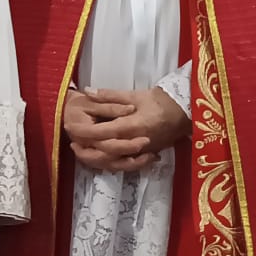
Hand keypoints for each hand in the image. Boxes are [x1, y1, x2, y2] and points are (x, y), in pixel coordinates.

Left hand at [65, 85, 186, 173]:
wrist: (185, 111)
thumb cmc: (159, 101)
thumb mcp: (133, 94)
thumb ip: (108, 95)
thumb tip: (87, 91)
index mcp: (130, 126)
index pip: (102, 133)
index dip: (84, 132)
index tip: (70, 129)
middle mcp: (134, 142)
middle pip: (105, 152)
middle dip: (86, 149)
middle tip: (73, 142)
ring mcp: (141, 151)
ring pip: (114, 162)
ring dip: (96, 158)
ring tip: (82, 150)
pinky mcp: (146, 155)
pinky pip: (125, 164)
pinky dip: (111, 163)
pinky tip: (101, 156)